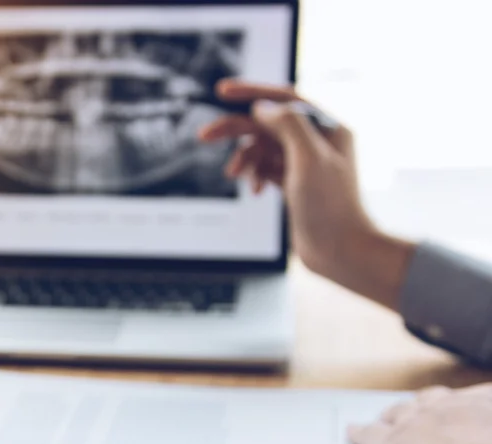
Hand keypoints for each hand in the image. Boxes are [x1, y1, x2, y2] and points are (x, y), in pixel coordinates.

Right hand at [198, 79, 415, 308]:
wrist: (340, 251)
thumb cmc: (331, 208)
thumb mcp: (309, 159)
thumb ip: (288, 125)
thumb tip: (261, 108)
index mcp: (328, 128)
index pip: (285, 100)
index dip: (253, 92)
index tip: (223, 90)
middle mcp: (317, 142)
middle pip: (269, 124)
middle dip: (237, 129)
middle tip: (204, 135)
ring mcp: (305, 164)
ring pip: (264, 148)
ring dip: (244, 158)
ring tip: (232, 175)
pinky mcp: (295, 185)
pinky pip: (266, 169)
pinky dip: (254, 174)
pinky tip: (252, 190)